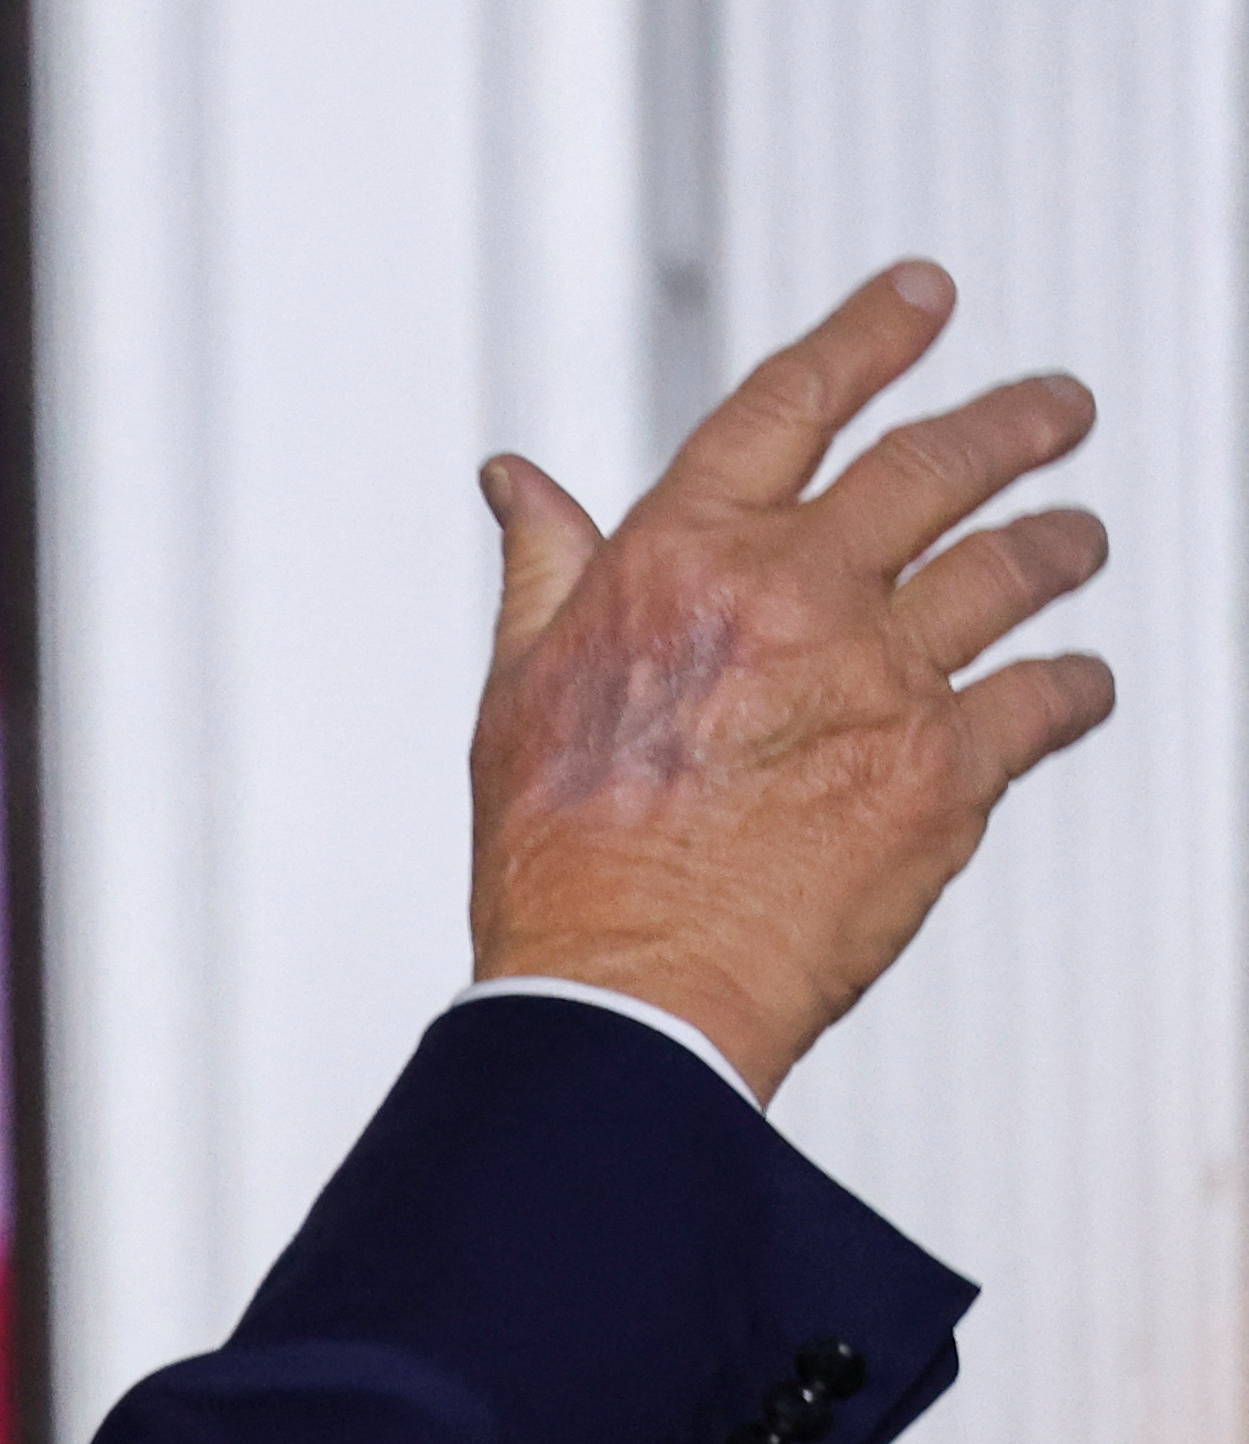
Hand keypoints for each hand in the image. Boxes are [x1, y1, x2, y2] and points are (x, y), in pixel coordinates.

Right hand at [469, 260, 1115, 1103]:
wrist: (630, 987)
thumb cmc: (559, 855)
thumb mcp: (519, 685)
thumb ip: (544, 568)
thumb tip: (518, 485)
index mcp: (681, 557)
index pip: (793, 402)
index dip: (866, 335)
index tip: (918, 296)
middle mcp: (794, 593)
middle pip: (934, 465)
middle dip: (1011, 420)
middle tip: (1054, 404)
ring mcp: (881, 677)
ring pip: (1010, 569)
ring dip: (1058, 541)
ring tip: (1080, 535)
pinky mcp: (945, 772)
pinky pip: (1046, 701)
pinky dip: (1076, 686)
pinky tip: (1086, 683)